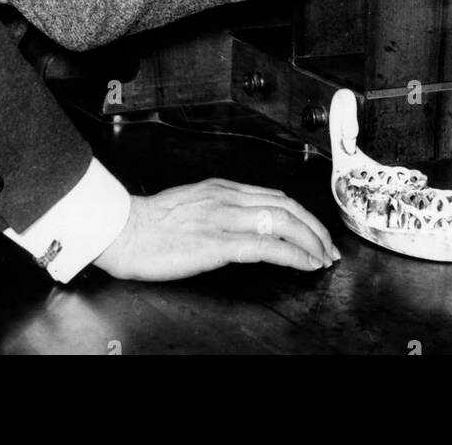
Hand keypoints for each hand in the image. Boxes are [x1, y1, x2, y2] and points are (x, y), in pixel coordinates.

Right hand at [93, 178, 339, 280]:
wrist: (122, 230)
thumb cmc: (148, 225)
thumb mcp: (190, 206)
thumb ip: (217, 210)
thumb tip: (241, 224)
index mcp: (221, 188)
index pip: (275, 195)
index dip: (302, 214)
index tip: (315, 232)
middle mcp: (227, 197)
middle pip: (286, 205)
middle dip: (314, 227)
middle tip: (329, 248)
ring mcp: (224, 218)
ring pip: (282, 221)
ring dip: (310, 241)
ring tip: (323, 258)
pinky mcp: (218, 242)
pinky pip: (266, 245)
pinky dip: (293, 253)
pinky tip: (305, 263)